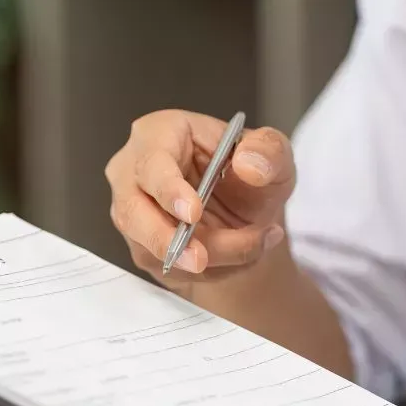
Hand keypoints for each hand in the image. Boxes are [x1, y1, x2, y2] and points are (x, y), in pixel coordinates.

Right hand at [104, 109, 295, 285]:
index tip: (193, 213)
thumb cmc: (250, 171)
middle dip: (166, 240)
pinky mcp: (143, 247)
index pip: (151, 163)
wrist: (248, 208)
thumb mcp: (273, 153)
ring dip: (206, 259)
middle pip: (132, 212)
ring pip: (152, 248)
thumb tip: (248, 165)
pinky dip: (210, 271)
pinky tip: (241, 254)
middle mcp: (134, 173)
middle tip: (200, 260)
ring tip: (254, 244)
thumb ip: (269, 151)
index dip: (169, 191)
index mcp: (159, 135)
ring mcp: (134, 213)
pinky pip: (169, 268)